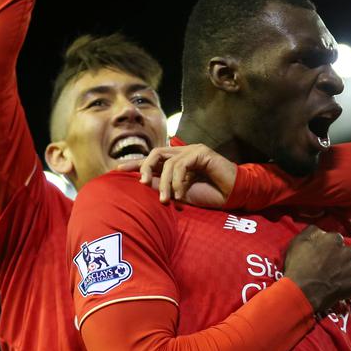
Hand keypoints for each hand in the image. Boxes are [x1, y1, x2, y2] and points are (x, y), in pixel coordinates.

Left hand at [116, 143, 237, 205]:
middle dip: (144, 167)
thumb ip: (162, 185)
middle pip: (155, 153)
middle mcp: (183, 153)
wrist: (233, 195)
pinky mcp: (201, 152)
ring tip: (167, 200)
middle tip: (141, 183)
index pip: (152, 159)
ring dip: (164, 183)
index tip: (117, 170)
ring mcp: (192, 150)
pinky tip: (180, 194)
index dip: (135, 163)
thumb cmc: (209, 195)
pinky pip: (181, 164)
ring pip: (167, 162)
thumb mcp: (179, 193)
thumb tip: (141, 183)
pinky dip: (177, 181)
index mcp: (176, 162)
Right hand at [282, 226, 350, 312]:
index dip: (326, 247)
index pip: (334, 240)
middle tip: (325, 267)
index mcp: (335, 239)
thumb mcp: (298, 241)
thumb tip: (320, 232)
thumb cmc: (298, 266)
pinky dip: (346, 283)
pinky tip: (334, 285)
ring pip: (350, 266)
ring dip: (343, 269)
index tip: (320, 255)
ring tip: (330, 277)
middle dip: (337, 257)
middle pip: (345, 252)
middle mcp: (348, 251)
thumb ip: (313, 231)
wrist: (302, 292)